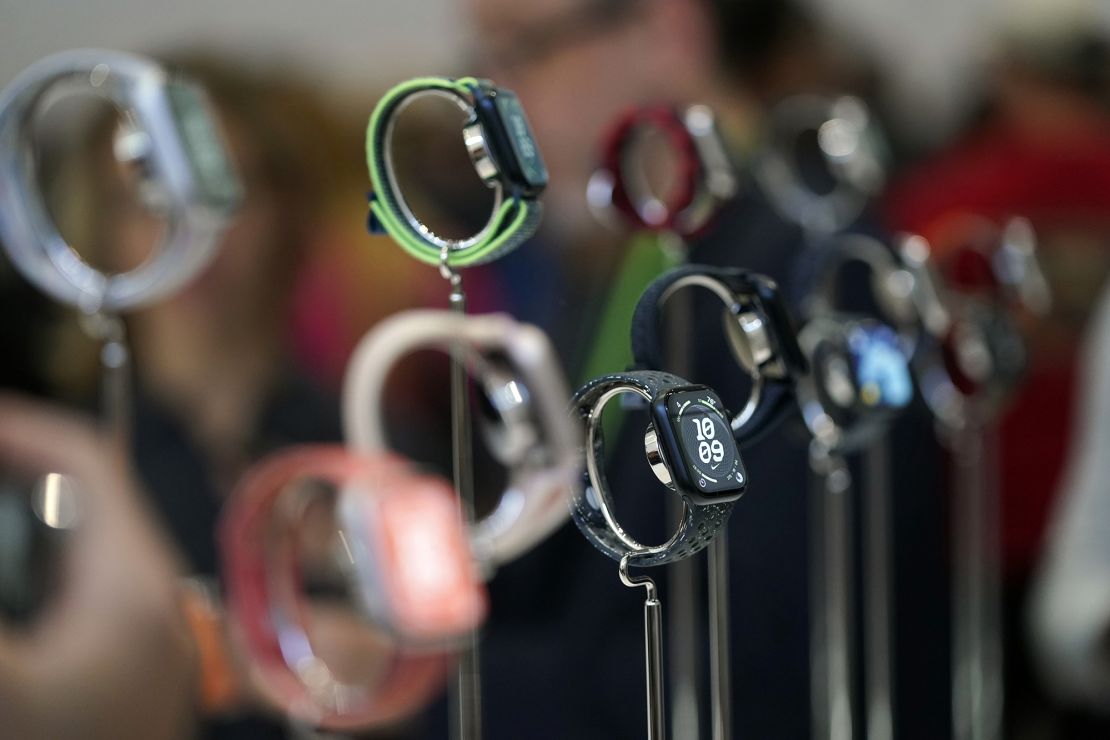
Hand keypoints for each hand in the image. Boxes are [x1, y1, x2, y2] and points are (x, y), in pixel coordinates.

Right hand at [0, 395, 196, 739]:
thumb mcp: (7, 687)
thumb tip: (2, 538)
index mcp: (131, 585)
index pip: (84, 463)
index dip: (16, 428)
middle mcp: (149, 600)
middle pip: (74, 502)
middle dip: (11, 483)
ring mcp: (139, 638)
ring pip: (71, 552)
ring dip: (18, 533)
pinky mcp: (122, 673)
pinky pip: (70, 598)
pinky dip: (29, 584)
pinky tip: (11, 599)